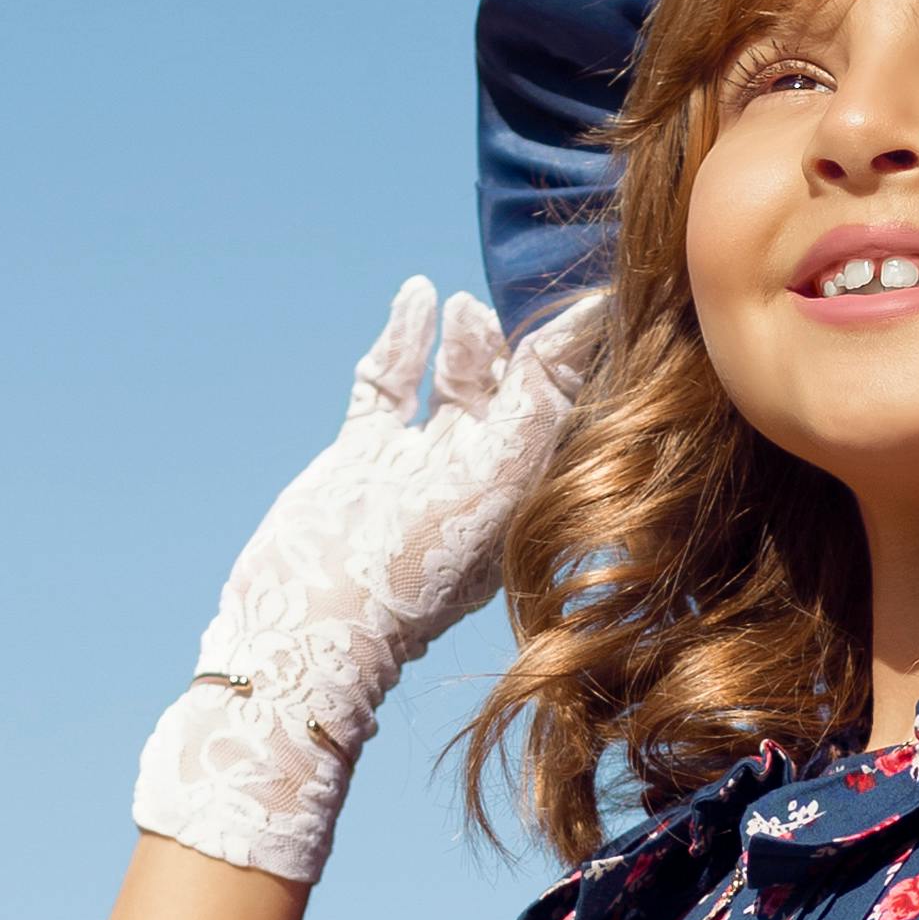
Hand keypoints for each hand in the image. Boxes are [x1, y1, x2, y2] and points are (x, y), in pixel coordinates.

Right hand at [132, 282, 594, 879]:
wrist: (312, 624)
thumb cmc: (414, 568)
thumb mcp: (493, 483)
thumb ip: (534, 407)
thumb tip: (576, 334)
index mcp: (524, 495)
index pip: (563, 411)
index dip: (579, 356)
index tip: (606, 299)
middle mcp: (477, 479)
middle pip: (512, 395)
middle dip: (521, 347)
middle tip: (531, 298)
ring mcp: (417, 467)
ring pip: (452, 386)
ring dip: (465, 341)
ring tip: (466, 303)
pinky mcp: (363, 458)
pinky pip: (390, 386)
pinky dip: (403, 340)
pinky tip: (417, 295)